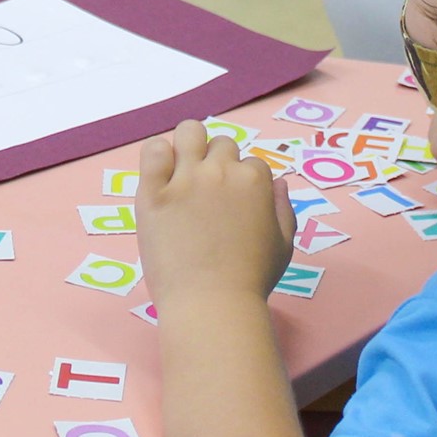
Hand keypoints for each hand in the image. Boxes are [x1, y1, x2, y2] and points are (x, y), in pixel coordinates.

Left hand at [136, 119, 294, 312]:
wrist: (211, 304)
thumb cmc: (251, 280)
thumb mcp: (283, 245)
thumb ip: (283, 208)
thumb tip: (278, 181)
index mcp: (254, 180)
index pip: (251, 163)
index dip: (244, 183)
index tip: (234, 206)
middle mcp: (221, 171)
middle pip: (221, 144)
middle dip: (218, 163)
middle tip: (208, 194)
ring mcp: (185, 178)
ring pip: (189, 132)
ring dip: (190, 145)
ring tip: (184, 172)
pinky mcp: (153, 191)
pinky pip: (154, 150)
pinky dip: (158, 155)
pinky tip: (161, 175)